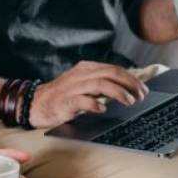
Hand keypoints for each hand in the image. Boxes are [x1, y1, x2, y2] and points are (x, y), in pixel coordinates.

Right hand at [28, 61, 148, 128]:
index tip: (143, 90)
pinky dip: (94, 103)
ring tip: (129, 101)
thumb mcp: (82, 85)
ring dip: (118, 92)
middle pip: (110, 73)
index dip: (131, 79)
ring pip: (100, 84)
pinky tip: (102, 109)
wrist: (35, 104)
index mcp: (86, 69)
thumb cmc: (62, 97)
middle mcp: (80, 75)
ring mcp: (72, 87)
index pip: (114, 69)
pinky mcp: (65, 101)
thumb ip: (100, 84)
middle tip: (140, 96)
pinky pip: (82, 100)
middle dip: (129, 84)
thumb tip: (126, 89)